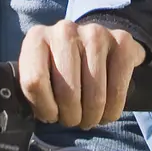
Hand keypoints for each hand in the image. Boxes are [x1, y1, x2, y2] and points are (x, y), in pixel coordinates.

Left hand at [18, 19, 147, 128]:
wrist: (95, 43)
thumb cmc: (61, 68)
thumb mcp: (40, 74)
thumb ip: (33, 90)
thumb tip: (30, 116)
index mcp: (37, 38)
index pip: (35, 82)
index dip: (45, 109)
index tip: (52, 114)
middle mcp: (65, 30)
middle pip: (67, 92)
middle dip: (72, 117)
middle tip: (74, 120)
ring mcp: (95, 33)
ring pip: (94, 94)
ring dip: (93, 116)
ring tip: (90, 117)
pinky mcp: (121, 41)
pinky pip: (117, 89)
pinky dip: (113, 109)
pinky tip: (107, 111)